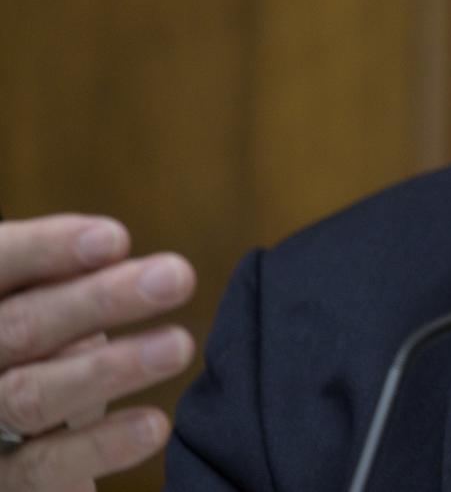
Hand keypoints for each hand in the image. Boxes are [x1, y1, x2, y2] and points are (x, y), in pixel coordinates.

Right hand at [0, 214, 195, 489]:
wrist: (14, 437)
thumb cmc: (37, 347)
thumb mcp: (44, 306)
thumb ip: (68, 281)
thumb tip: (123, 256)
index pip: (1, 264)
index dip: (48, 249)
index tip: (116, 238)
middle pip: (22, 328)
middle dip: (100, 301)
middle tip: (177, 276)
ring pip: (32, 396)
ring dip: (110, 369)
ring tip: (179, 346)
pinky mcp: (5, 480)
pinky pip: (44, 466)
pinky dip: (100, 444)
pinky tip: (154, 425)